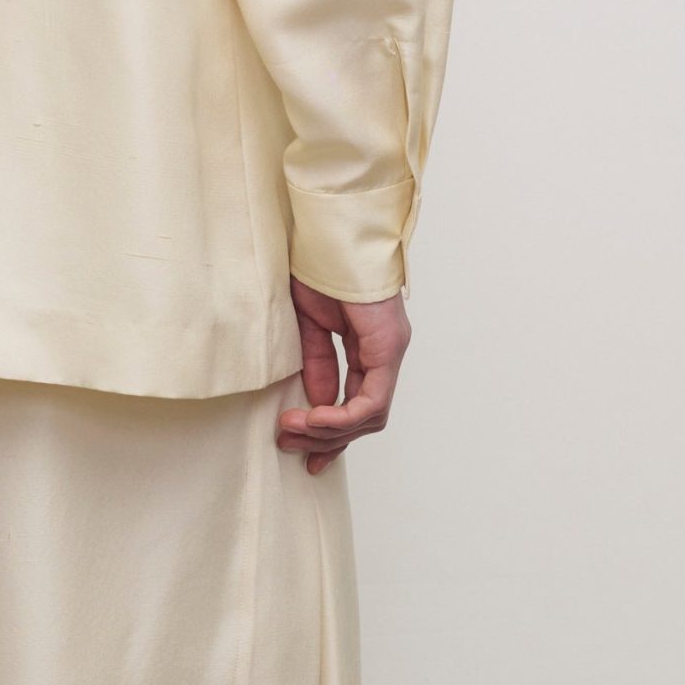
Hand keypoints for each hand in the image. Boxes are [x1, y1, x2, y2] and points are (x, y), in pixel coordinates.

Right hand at [277, 279, 410, 472]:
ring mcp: (391, 350)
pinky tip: (314, 418)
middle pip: (366, 416)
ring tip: (292, 429)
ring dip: (329, 430)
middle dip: (328, 439)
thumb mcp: (309, 325)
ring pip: (371, 415)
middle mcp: (386, 352)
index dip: (331, 431)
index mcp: (369, 346)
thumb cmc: (318, 268)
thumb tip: (317, 402)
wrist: (328, 235)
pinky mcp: (389, 347)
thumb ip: (317, 363)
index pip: (359, 403)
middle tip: (293, 449)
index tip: (302, 449)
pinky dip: (342, 416)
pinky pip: (372, 400)